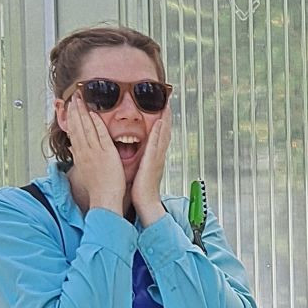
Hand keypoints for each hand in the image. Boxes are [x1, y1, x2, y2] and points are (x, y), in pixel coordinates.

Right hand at [65, 95, 127, 211]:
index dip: (71, 118)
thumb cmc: (98, 187)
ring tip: (79, 100)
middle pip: (77, 127)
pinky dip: (97, 125)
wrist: (104, 199)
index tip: (69, 106)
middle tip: (73, 96)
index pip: (73, 132)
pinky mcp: (106, 154)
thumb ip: (79, 156)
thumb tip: (73, 148)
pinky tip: (94, 114)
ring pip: (86, 128)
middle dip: (74, 110)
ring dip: (82, 112)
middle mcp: (85, 152)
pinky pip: (101, 136)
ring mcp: (95, 152)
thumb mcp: (85, 169)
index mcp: (80, 155)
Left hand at [130, 105, 171, 225]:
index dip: (163, 124)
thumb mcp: (142, 172)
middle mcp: (158, 156)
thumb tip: (139, 157)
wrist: (146, 203)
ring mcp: (157, 158)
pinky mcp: (152, 161)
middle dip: (167, 119)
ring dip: (165, 121)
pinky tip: (159, 122)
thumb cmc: (141, 191)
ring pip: (163, 135)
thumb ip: (142, 162)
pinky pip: (156, 143)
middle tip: (168, 104)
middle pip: (165, 133)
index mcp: (155, 158)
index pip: (160, 137)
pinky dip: (159, 132)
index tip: (163, 112)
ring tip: (166, 108)